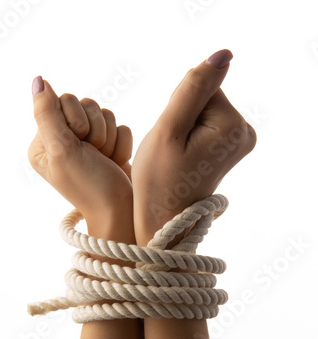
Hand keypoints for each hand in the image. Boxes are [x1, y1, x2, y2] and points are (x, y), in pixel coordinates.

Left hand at [28, 77, 133, 242]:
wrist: (121, 209)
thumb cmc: (90, 186)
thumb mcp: (62, 150)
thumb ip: (47, 113)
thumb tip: (37, 79)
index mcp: (44, 141)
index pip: (61, 101)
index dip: (76, 120)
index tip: (79, 145)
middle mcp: (64, 139)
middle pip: (85, 104)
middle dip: (95, 130)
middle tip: (94, 155)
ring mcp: (88, 142)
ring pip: (105, 113)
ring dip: (109, 138)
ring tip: (105, 160)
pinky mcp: (110, 145)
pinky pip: (120, 125)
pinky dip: (121, 144)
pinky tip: (115, 162)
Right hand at [131, 50, 256, 245]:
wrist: (165, 218)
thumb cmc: (160, 180)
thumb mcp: (169, 130)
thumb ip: (192, 89)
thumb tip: (223, 54)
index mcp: (233, 126)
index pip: (201, 85)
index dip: (177, 107)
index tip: (173, 138)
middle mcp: (244, 132)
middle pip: (205, 97)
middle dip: (182, 118)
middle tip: (173, 151)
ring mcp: (239, 141)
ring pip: (202, 110)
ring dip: (183, 127)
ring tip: (178, 157)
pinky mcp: (229, 146)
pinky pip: (204, 123)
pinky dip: (188, 135)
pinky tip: (185, 158)